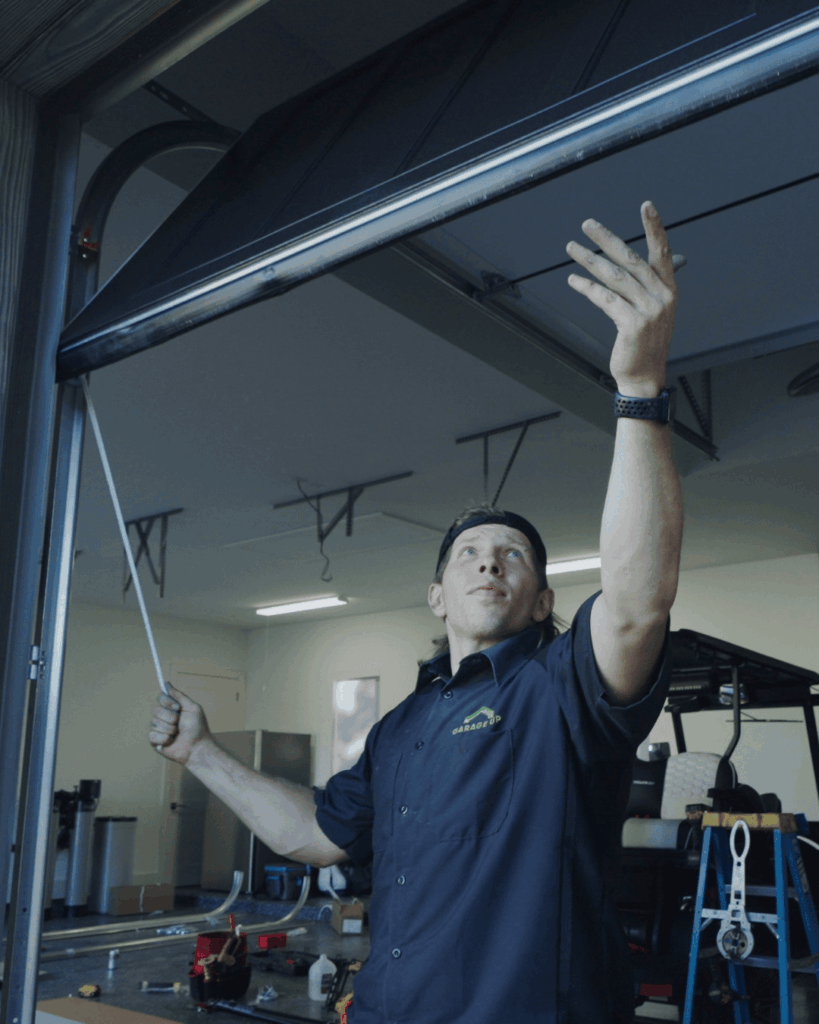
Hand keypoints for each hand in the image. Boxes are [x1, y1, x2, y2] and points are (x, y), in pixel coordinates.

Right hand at [149, 683, 210, 764]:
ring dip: (169, 729)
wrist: (197, 747)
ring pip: (154, 723)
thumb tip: (166, 683)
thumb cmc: (198, 728)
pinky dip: (164, 738)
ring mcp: (158, 728)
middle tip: (180, 724)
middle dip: (171, 718)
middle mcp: (164, 716)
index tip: (177, 708)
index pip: (160, 698)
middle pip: (156, 710)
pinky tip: (171, 741)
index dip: (167, 702)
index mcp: (172, 708)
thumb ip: (179, 695)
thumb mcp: (192, 708)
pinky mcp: (155, 741)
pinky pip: (152, 735)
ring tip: (177, 734)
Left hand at [566, 201, 676, 396]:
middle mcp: (662, 297)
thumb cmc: (644, 343)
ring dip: (588, 260)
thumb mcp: (653, 311)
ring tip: (571, 248)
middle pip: (630, 259)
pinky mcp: (632, 325)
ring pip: (613, 277)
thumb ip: (646, 287)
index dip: (654, 228)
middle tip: (587, 225)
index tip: (646, 205)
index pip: (661, 252)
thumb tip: (632, 262)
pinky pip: (605, 299)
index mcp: (669, 290)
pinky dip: (587, 288)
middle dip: (606, 239)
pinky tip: (574, 281)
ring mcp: (649, 311)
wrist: (644, 377)